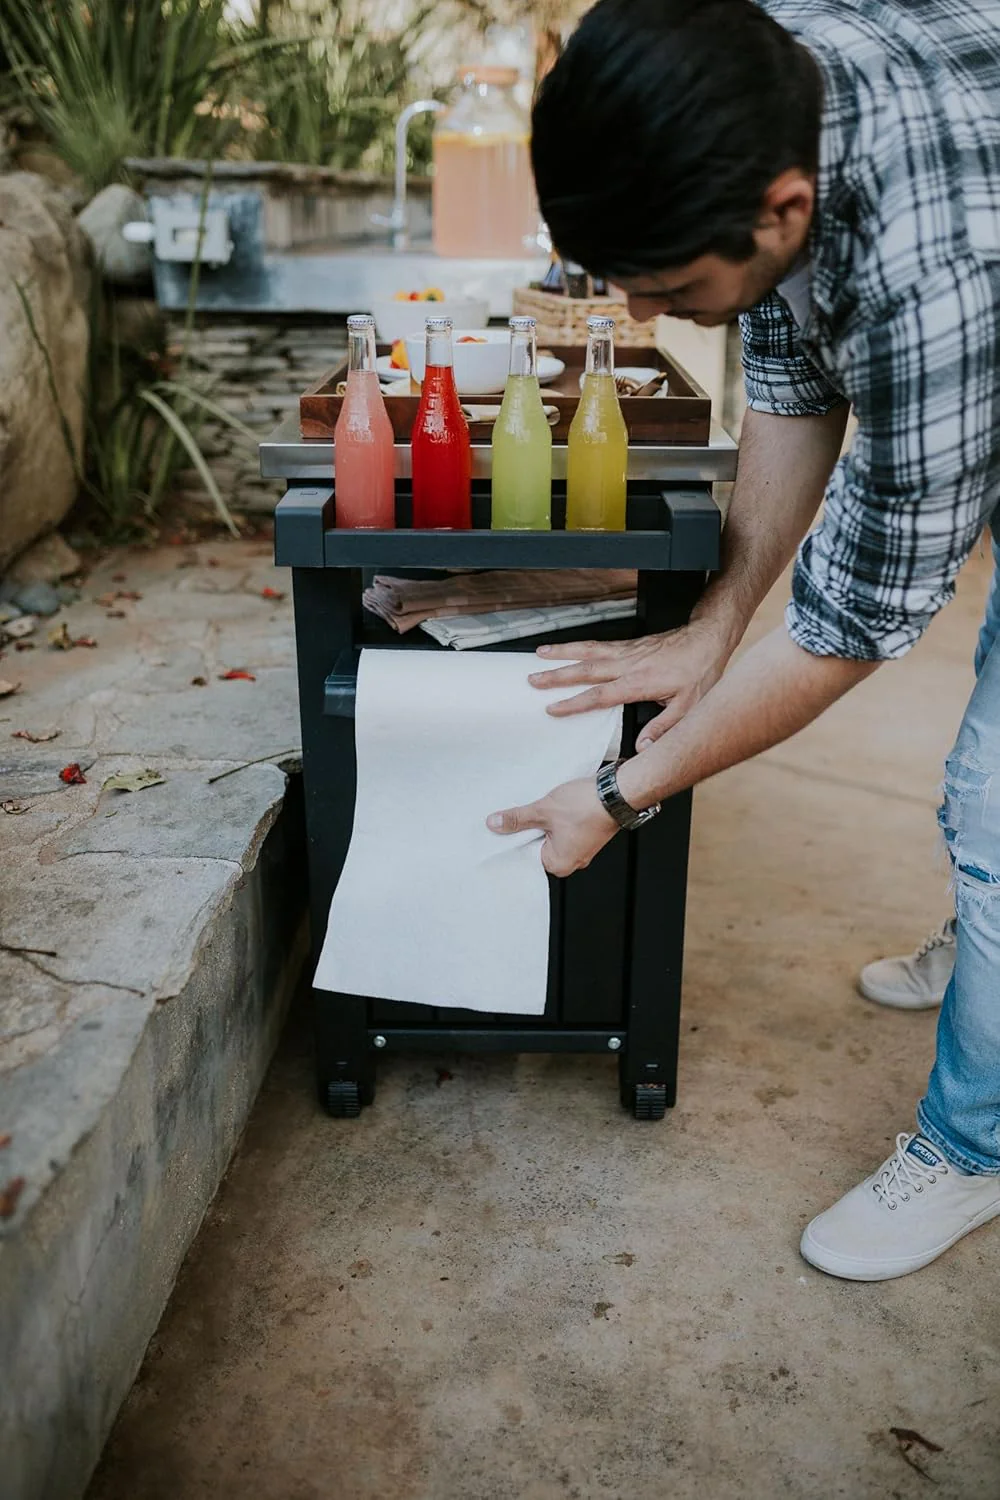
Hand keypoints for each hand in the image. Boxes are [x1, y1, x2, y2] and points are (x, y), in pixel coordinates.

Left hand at [487, 777, 617, 875]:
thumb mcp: (543, 810)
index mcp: (558, 863)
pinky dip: (558, 820)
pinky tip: (557, 806)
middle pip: (538, 846)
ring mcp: (582, 849)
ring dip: (545, 822)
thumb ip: (517, 819)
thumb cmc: (587, 806)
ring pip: (552, 836)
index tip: (506, 825)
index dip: (515, 838)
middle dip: (530, 829)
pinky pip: (565, 831)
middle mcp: (572, 861)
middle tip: (525, 812)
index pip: (525, 855)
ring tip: (544, 807)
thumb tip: (496, 824)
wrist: (618, 793)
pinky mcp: (588, 835)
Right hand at [528, 617, 729, 746]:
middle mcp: (628, 664)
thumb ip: (663, 728)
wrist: (707, 639)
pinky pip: (598, 645)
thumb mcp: (688, 706)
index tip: (553, 709)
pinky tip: (567, 649)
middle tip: (533, 679)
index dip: (575, 703)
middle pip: (586, 670)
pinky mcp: (629, 645)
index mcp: (639, 682)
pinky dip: (579, 646)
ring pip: (589, 652)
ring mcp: (627, 652)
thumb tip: (643, 749)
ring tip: (539, 654)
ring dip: (563, 653)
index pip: (600, 695)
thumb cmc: (700, 671)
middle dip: (557, 675)